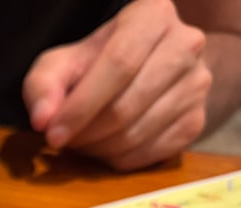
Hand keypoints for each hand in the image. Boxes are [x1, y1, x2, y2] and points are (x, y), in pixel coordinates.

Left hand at [22, 0, 211, 170]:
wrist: (149, 68)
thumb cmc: (98, 62)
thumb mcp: (63, 63)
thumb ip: (44, 85)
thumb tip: (42, 120)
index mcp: (152, 15)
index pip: (119, 64)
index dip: (81, 106)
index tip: (52, 134)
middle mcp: (186, 43)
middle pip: (127, 104)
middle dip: (86, 132)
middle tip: (64, 140)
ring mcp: (198, 83)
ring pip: (138, 133)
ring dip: (99, 149)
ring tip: (82, 141)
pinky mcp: (198, 118)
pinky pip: (151, 153)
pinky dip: (119, 159)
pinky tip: (106, 148)